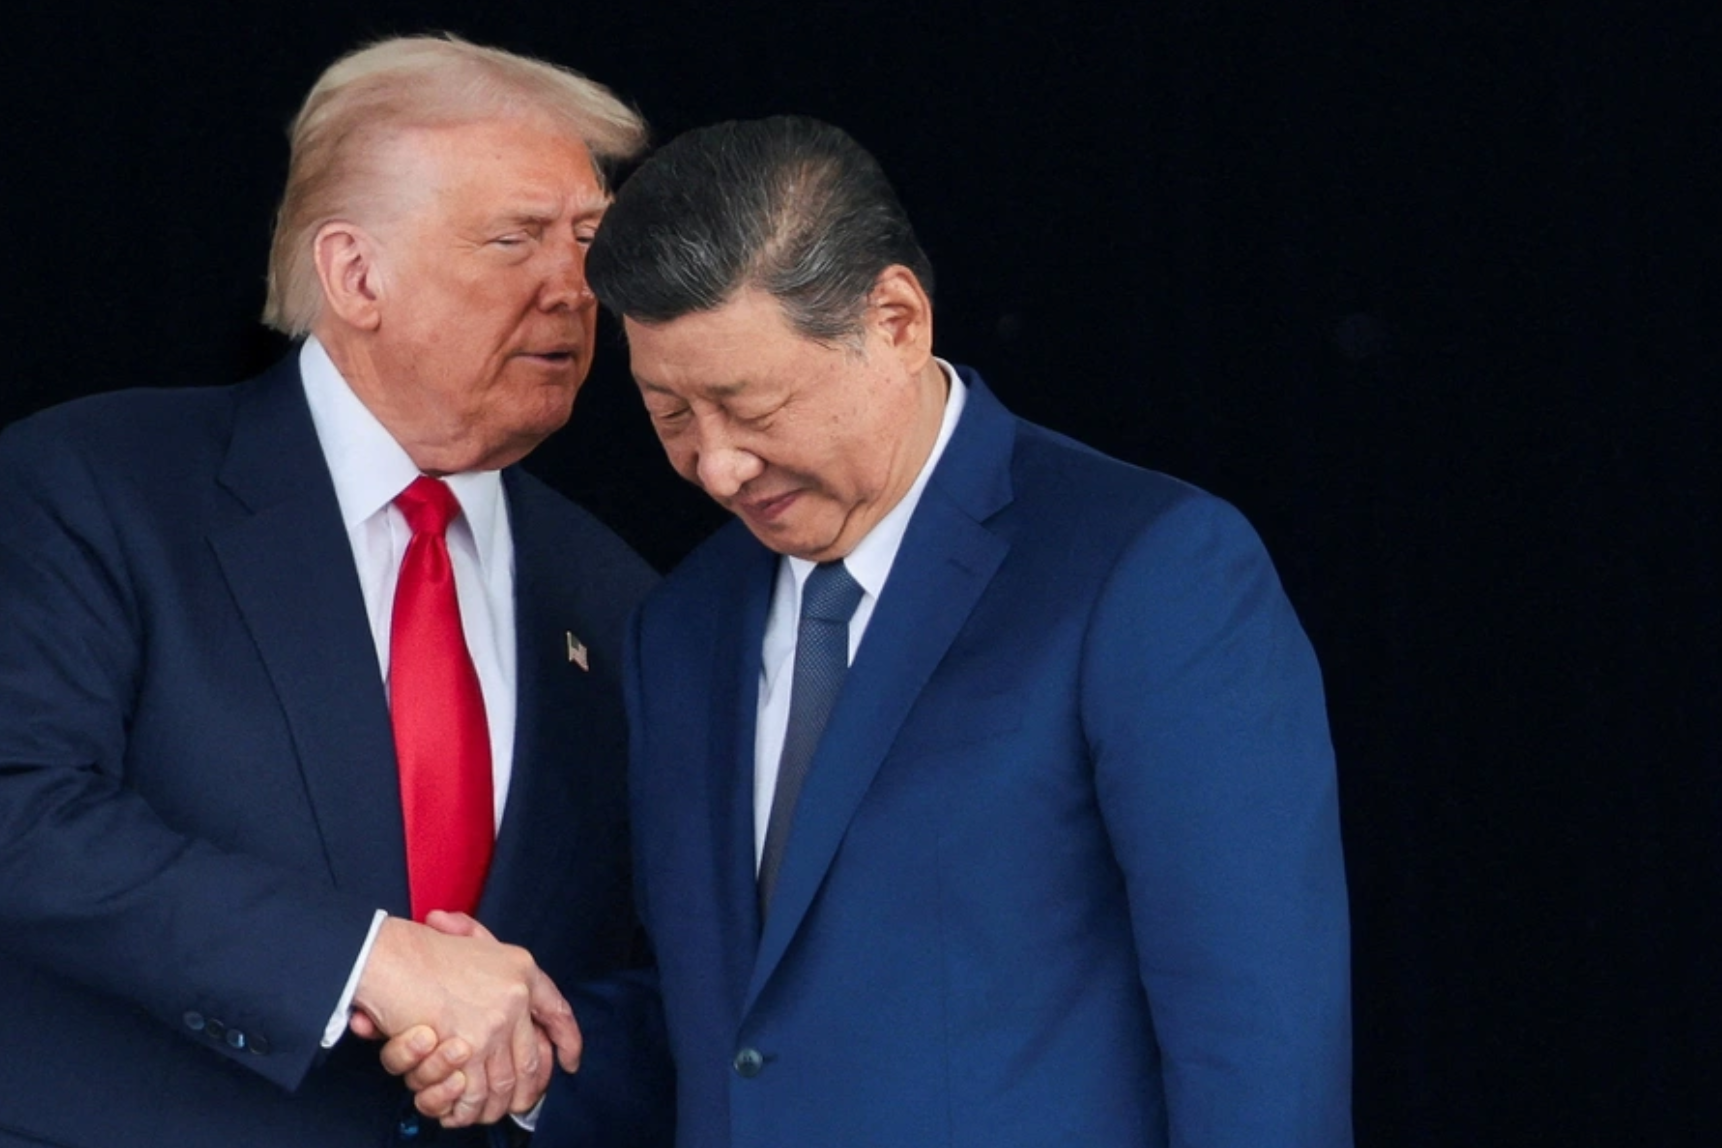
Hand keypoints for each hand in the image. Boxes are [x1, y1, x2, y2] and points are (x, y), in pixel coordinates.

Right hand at [353, 911, 579, 1125]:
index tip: (571, 1061)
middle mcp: (515, 997)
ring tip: (485, 1113)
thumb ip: (489, 949)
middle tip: (520, 1105)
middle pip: (531, 1060)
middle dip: (529, 1090)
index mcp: (522, 969)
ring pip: (505, 1082)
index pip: (558, 1012)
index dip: (568, 1041)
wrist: (390, 955)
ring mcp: (493, 1025)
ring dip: (494, 1105)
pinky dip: (468, 1108)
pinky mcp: (466, 1049)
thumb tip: (502, 976)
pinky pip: (475, 1092)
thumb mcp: (471, 938)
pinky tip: (461, 1112)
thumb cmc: (421, 948)